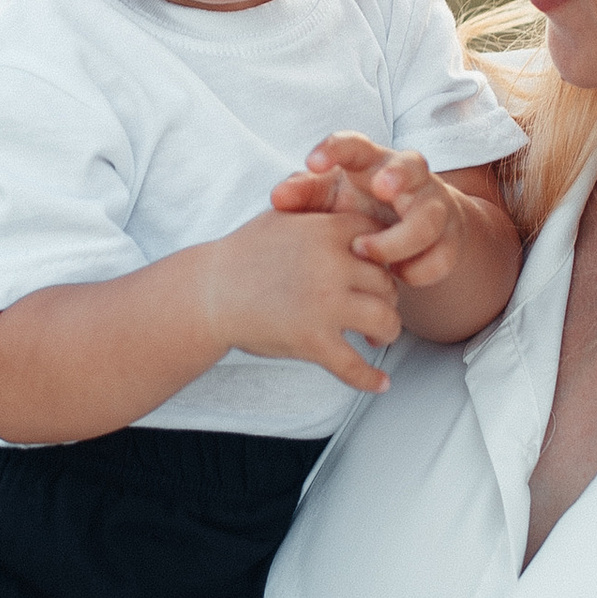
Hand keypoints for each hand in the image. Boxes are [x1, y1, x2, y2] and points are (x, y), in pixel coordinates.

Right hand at [197, 203, 401, 394]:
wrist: (209, 292)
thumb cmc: (244, 255)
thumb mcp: (283, 217)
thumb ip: (322, 214)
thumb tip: (355, 218)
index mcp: (327, 231)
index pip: (382, 242)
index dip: (384, 259)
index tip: (376, 273)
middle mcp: (332, 265)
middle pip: (388, 283)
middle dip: (386, 298)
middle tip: (375, 308)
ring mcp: (324, 305)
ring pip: (386, 321)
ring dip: (386, 332)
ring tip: (377, 337)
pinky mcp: (312, 341)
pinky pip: (354, 365)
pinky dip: (370, 378)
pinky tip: (381, 383)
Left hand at [273, 135, 475, 295]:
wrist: (412, 231)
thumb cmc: (359, 207)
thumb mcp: (330, 198)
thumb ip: (304, 194)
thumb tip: (277, 197)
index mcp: (372, 162)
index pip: (356, 145)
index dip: (337, 149)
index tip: (313, 162)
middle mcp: (409, 178)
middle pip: (412, 166)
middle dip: (399, 176)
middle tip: (381, 188)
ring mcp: (435, 207)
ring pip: (428, 218)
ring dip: (397, 238)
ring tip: (364, 252)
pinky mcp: (450, 240)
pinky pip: (443, 256)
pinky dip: (419, 269)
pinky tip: (398, 276)